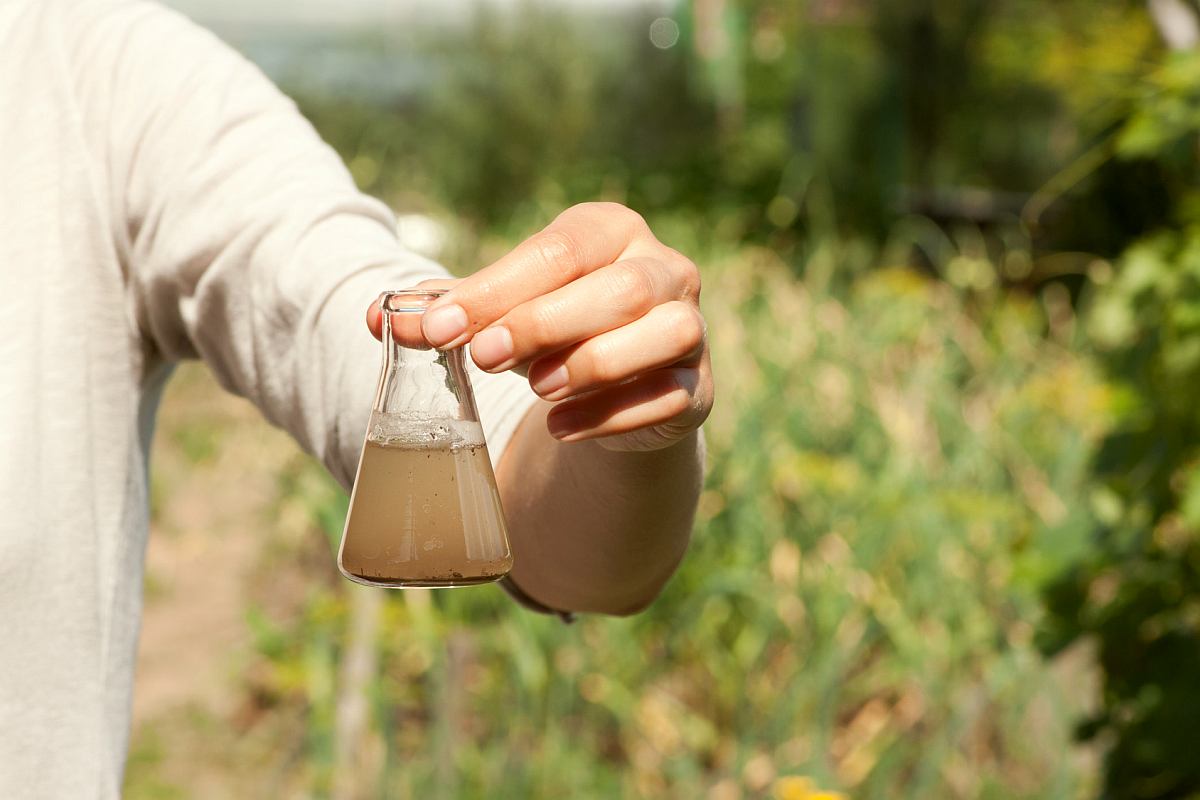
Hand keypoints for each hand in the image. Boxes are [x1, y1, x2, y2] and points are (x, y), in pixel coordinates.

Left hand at [367, 203, 712, 451]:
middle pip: (619, 288)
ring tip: (537, 390)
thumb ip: (447, 311)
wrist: (616, 387)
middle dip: (545, 323)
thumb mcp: (502, 312)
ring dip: (594, 363)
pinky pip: (671, 396)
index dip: (497, 290)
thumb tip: (378, 317)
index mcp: (611, 231)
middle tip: (484, 358)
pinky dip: (614, 416)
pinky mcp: (700, 388)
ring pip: (664, 333)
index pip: (559, 251)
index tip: (438, 328)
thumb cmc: (553, 331)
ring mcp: (690, 328)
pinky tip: (562, 427)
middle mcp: (664, 269)